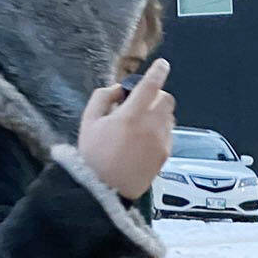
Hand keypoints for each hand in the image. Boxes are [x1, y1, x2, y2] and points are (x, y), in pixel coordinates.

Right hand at [77, 57, 174, 198]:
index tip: (162, 65)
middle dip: (156, 96)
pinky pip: (168, 134)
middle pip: (166, 99)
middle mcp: (151, 127)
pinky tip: (143, 140)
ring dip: (158, 113)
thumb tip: (119, 90)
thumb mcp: (89, 121)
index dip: (158, 71)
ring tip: (139, 124)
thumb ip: (103, 98)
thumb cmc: (94, 156)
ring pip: (169, 116)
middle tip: (140, 103)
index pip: (151, 85)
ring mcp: (161, 142)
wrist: (105, 192)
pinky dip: (159, 130)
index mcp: (131, 116)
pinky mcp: (165, 155)